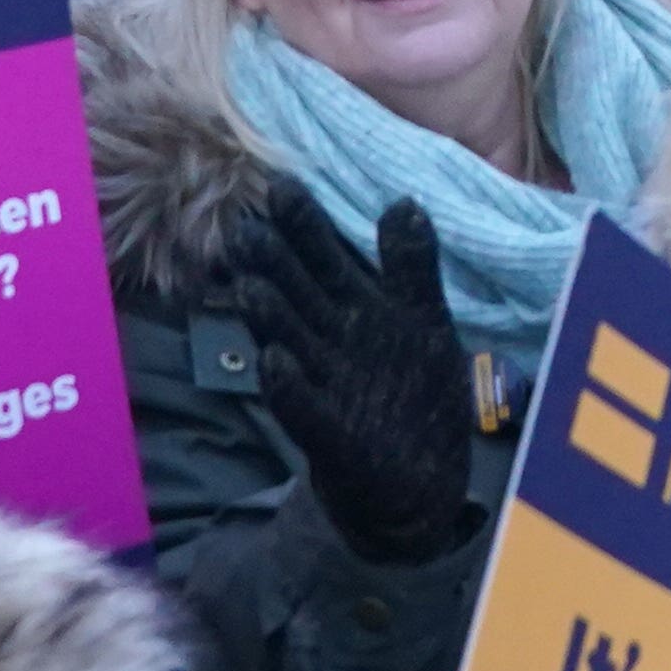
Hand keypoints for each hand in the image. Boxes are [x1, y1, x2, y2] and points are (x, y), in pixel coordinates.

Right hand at [233, 196, 479, 559]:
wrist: (420, 486)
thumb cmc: (415, 397)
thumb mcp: (427, 325)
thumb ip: (413, 268)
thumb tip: (401, 200)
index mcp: (358, 312)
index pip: (326, 259)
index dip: (306, 226)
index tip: (282, 184)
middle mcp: (331, 343)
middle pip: (297, 295)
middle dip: (273, 264)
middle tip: (243, 228)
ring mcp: (328, 389)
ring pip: (292, 344)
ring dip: (271, 318)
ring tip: (251, 288)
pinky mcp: (332, 438)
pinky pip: (306, 410)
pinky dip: (290, 389)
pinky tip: (273, 364)